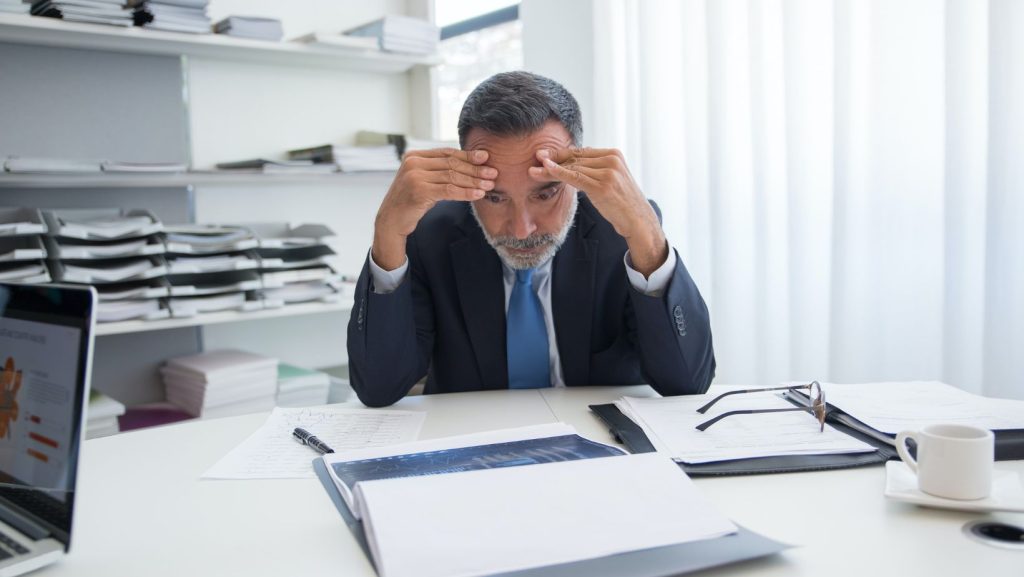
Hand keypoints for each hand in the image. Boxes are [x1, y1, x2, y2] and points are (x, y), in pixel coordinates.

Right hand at [372, 148, 496, 269]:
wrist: (390, 221)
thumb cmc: (411, 202)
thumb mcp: (423, 181)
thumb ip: (438, 170)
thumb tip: (468, 164)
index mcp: (414, 156)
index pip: (446, 153)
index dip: (467, 155)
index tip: (486, 157)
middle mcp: (413, 163)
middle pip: (451, 164)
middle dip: (474, 169)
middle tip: (493, 173)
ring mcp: (414, 176)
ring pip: (452, 176)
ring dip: (474, 181)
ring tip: (489, 185)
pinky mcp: (419, 191)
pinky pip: (449, 190)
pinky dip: (466, 192)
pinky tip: (478, 194)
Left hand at [529, 147, 667, 275]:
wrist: (639, 221)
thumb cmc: (623, 203)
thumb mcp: (611, 180)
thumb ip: (595, 169)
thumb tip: (573, 163)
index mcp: (614, 154)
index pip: (581, 152)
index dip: (561, 153)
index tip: (544, 155)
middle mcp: (611, 160)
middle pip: (575, 158)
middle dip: (553, 160)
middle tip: (534, 159)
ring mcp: (608, 172)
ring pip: (573, 167)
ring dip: (550, 169)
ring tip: (533, 171)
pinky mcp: (603, 186)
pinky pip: (575, 177)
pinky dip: (558, 173)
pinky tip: (546, 170)